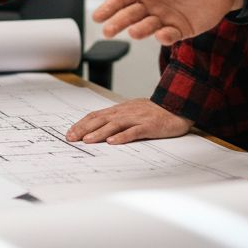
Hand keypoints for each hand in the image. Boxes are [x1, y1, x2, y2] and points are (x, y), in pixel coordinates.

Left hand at [65, 99, 192, 144]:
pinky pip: (134, 131)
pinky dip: (122, 136)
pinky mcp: (149, 126)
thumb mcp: (132, 112)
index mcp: (120, 109)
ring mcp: (137, 118)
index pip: (96, 115)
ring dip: (99, 132)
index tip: (70, 132)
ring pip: (114, 125)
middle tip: (71, 138)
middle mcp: (125, 112)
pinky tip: (112, 142)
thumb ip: (118, 118)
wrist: (178, 106)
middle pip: (101, 119)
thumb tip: (99, 127)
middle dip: (84, 129)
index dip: (81, 124)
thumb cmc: (154, 112)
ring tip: (87, 140)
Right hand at [93, 0, 243, 44]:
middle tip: (108, 31)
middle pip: (130, 15)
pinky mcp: (180, 29)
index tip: (97, 16)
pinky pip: (169, 36)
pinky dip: (164, 37)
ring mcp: (165, 17)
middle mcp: (152, 3)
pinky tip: (162, 34)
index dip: (110, 7)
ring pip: (147, 27)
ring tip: (134, 32)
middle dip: (117, 23)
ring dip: (139, 30)